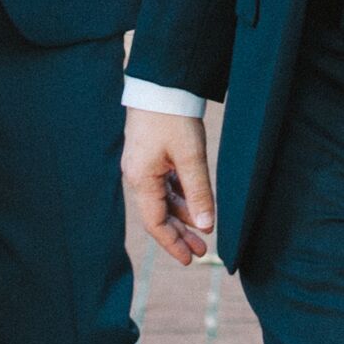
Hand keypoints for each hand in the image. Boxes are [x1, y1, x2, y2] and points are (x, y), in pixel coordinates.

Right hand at [123, 106, 216, 266]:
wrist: (161, 83)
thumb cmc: (173, 117)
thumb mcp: (190, 157)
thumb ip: (198, 193)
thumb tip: (206, 226)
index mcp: (141, 179)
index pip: (155, 223)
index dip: (173, 244)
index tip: (190, 259)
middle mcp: (137, 176)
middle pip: (158, 215)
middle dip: (180, 234)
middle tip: (201, 252)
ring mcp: (143, 166)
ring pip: (163, 200)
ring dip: (182, 216)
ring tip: (203, 230)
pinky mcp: (151, 156)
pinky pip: (165, 185)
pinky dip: (180, 197)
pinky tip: (195, 205)